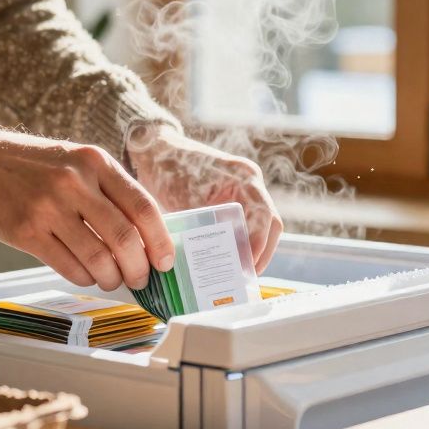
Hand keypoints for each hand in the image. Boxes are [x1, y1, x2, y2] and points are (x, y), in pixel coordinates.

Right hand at [0, 124, 175, 290]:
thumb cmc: (29, 165)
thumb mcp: (73, 161)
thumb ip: (106, 190)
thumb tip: (144, 234)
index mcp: (94, 161)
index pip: (142, 206)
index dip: (160, 240)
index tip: (165, 261)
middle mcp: (74, 182)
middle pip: (124, 237)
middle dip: (138, 267)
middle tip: (140, 279)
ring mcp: (48, 207)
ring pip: (98, 258)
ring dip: (111, 278)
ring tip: (111, 280)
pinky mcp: (26, 232)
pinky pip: (69, 266)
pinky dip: (84, 278)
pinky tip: (86, 276)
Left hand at [127, 125, 283, 272]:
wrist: (157, 151)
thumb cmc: (168, 170)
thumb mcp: (184, 201)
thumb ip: (202, 228)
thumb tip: (212, 263)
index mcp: (243, 178)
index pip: (263, 216)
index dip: (257, 244)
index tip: (246, 267)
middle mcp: (250, 182)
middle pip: (271, 223)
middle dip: (261, 252)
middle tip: (246, 277)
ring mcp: (246, 189)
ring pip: (264, 225)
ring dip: (255, 249)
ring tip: (240, 273)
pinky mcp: (236, 197)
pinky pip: (250, 223)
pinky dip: (244, 241)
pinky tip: (231, 258)